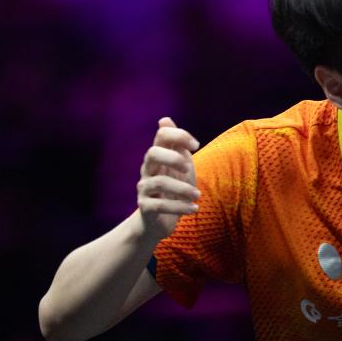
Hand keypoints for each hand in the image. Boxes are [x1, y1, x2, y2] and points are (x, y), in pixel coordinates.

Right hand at [137, 117, 200, 239]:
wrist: (158, 221)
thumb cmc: (173, 190)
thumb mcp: (180, 166)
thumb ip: (177, 145)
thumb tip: (164, 119)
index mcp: (158, 157)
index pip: (161, 136)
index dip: (179, 135)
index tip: (196, 145)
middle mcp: (147, 170)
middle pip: (152, 153)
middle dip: (173, 158)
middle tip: (189, 168)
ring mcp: (144, 189)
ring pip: (159, 182)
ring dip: (183, 189)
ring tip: (197, 195)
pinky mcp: (145, 208)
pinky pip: (160, 205)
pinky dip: (180, 207)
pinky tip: (194, 208)